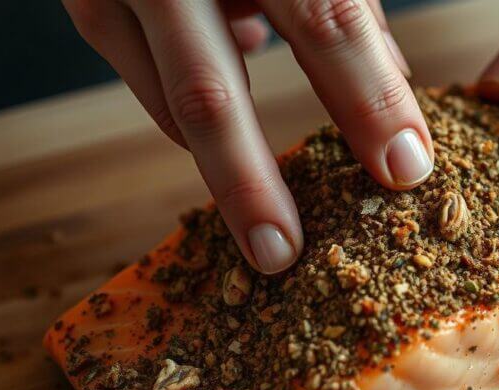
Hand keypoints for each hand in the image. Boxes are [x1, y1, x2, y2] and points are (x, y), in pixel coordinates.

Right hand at [64, 0, 433, 273]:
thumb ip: (346, 4)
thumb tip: (395, 88)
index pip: (327, 18)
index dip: (369, 98)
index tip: (408, 169)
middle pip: (213, 88)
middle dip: (252, 183)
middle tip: (285, 256)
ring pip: (175, 100)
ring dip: (228, 174)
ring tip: (272, 236)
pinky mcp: (91, 4)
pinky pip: (154, 85)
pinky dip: (198, 117)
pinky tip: (230, 131)